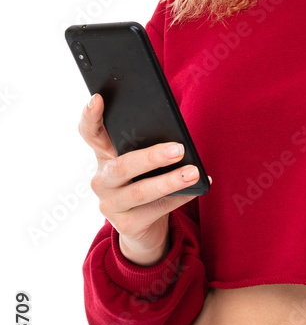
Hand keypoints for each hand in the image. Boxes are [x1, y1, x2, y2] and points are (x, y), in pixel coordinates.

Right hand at [79, 93, 204, 265]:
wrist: (144, 226)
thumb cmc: (146, 181)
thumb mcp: (144, 162)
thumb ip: (148, 147)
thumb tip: (178, 139)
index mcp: (104, 156)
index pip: (90, 133)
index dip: (90, 117)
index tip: (98, 98)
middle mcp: (101, 180)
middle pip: (122, 166)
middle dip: (152, 157)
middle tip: (179, 148)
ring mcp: (110, 205)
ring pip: (141, 192)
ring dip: (170, 181)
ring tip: (193, 172)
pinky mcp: (126, 225)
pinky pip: (157, 210)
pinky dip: (180, 198)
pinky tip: (197, 188)